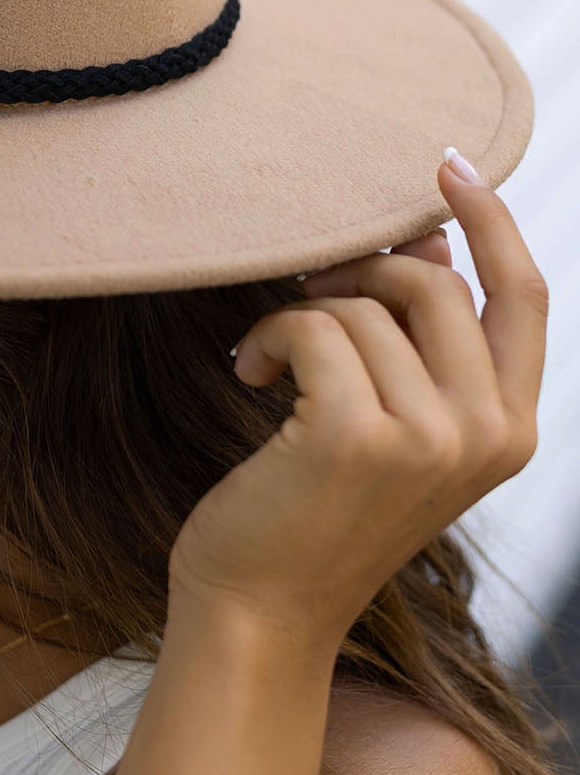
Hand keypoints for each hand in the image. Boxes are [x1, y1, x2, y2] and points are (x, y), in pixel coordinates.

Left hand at [167, 154, 547, 651]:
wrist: (260, 610)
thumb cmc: (317, 509)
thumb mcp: (392, 424)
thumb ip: (422, 343)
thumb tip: (427, 240)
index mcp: (512, 431)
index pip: (527, 296)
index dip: (492, 221)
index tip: (448, 164)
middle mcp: (488, 436)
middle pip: (439, 284)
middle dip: (362, 273)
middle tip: (310, 300)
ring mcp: (429, 439)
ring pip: (368, 304)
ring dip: (302, 312)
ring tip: (271, 360)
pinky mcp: (358, 436)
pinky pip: (314, 327)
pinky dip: (268, 335)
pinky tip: (248, 372)